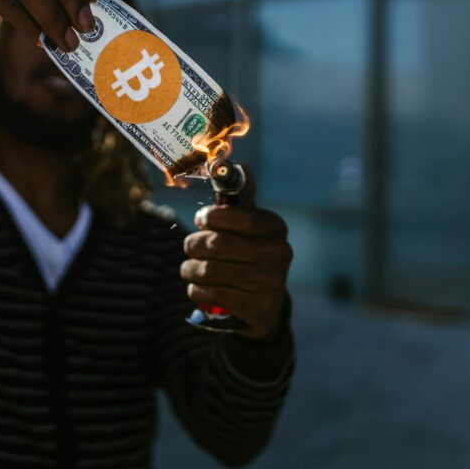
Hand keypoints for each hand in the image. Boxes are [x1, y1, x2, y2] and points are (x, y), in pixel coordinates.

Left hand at [181, 204, 292, 340]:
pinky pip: (211, 293)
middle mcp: (279, 253)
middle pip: (219, 243)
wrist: (263, 303)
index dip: (213, 217)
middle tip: (190, 246)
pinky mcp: (258, 306)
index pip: (241, 217)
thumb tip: (219, 163)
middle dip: (195, 243)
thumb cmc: (246, 254)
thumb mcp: (244, 227)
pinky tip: (199, 286)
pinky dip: (196, 289)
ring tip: (190, 267)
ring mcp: (271, 281)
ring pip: (210, 270)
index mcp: (275, 227)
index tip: (201, 219)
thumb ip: (231, 199)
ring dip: (191, 268)